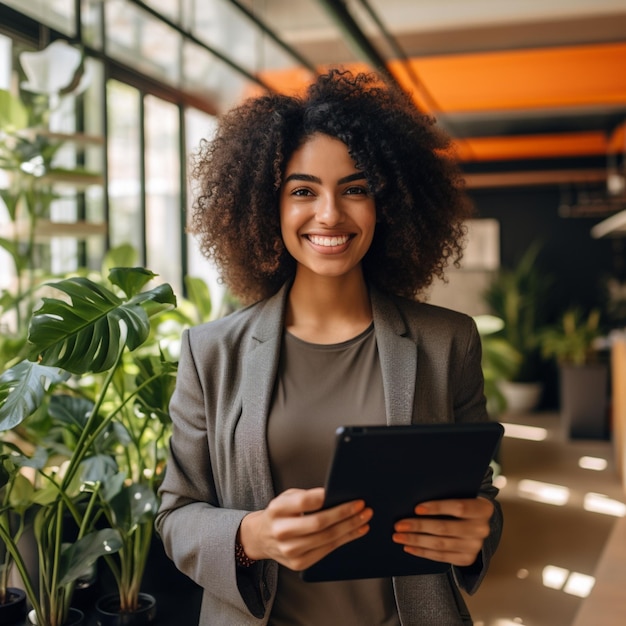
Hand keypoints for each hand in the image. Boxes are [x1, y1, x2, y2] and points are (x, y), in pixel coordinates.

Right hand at [239, 487, 372, 570]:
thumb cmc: (280, 513)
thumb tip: (336, 495)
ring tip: (365, 517)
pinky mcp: (299, 563)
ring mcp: (290, 550)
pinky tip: (356, 531)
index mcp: (277, 510)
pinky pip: (327, 550)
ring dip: (350, 527)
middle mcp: (281, 531)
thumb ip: (306, 496)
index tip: (341, 491)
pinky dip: (345, 539)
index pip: (303, 502)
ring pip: (327, 538)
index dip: (322, 497)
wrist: (262, 538)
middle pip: (319, 523)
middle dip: (344, 513)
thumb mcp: (286, 497)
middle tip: (362, 505)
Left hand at [392, 497, 493, 566]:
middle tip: (399, 525)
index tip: (416, 508)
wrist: (478, 522)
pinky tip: (409, 547)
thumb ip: (446, 494)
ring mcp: (475, 546)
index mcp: (483, 509)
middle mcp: (481, 529)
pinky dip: (422, 552)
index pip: (459, 507)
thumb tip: (415, 495)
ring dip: (416, 540)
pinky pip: (441, 557)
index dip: (437, 507)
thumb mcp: (461, 494)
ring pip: (440, 544)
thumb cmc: (463, 503)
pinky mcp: (467, 558)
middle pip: (445, 528)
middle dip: (418, 527)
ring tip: (399, 537)